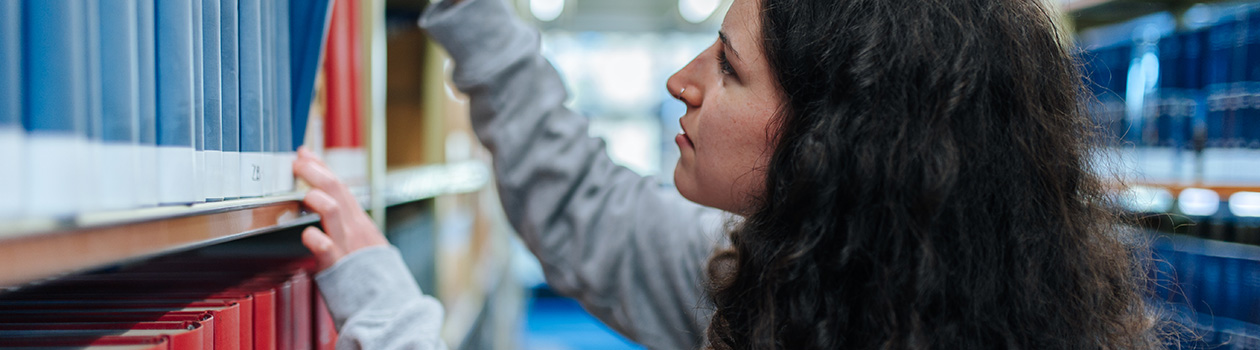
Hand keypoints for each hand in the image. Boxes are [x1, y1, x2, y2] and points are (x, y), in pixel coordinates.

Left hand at [293, 147, 389, 271]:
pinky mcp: (337, 265)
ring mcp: (346, 245)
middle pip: (337, 190)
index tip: (306, 154)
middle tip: (298, 161)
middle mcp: (355, 229)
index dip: (322, 167)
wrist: (387, 304)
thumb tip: (328, 210)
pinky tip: (307, 234)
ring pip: (332, 210)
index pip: (341, 187)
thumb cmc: (371, 277)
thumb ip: (347, 227)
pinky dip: (312, 236)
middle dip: (316, 171)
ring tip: (305, 193)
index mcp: (360, 223)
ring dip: (316, 196)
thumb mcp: (365, 244)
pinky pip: (323, 245)